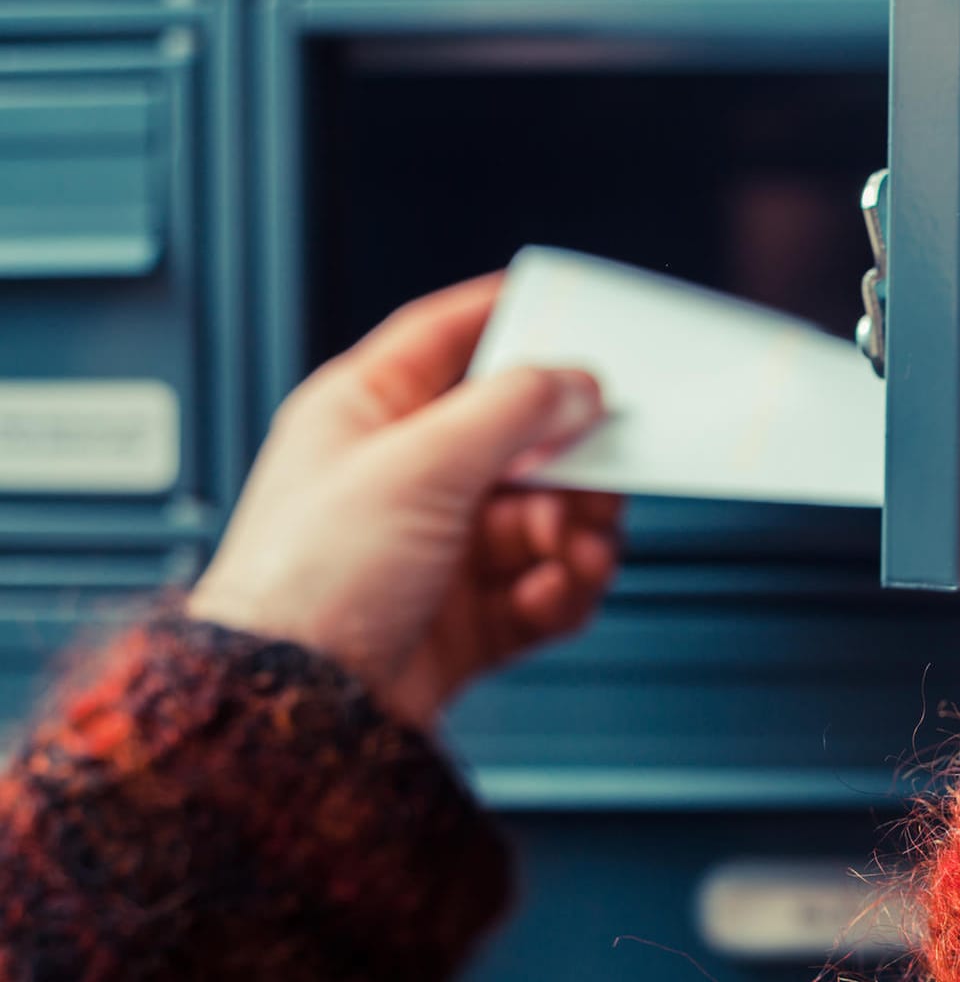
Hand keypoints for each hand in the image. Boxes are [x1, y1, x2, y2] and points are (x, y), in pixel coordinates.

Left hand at [190, 274, 625, 727]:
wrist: (299, 713)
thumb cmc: (308, 583)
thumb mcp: (420, 464)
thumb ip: (512, 410)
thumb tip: (575, 382)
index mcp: (366, 416)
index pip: (446, 340)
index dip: (506, 315)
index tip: (569, 305)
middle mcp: (404, 478)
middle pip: (519, 439)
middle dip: (570, 460)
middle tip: (603, 470)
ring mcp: (437, 551)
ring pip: (544, 517)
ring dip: (576, 532)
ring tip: (579, 549)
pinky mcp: (466, 618)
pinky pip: (543, 588)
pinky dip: (563, 590)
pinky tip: (555, 592)